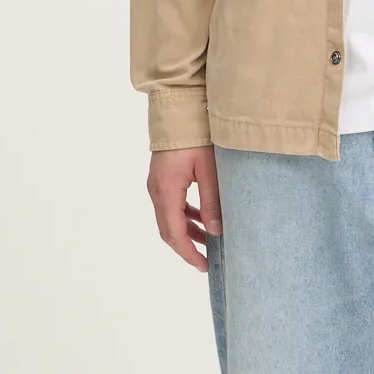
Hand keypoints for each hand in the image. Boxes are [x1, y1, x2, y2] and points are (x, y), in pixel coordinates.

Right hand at [147, 146, 221, 272]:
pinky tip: (202, 218)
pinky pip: (171, 204)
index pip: (174, 232)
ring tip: (209, 241)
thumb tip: (216, 231)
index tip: (203, 265)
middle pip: (168, 229)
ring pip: (169, 217)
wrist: (179, 108)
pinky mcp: (162, 178)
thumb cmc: (195, 135)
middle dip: (187, 246)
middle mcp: (156, 190)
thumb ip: (212, 202)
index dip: (188, 253)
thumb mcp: (209, 170)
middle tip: (207, 260)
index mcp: (166, 190)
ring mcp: (157, 184)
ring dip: (188, 231)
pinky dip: (185, 216)